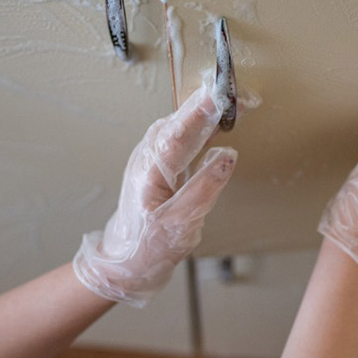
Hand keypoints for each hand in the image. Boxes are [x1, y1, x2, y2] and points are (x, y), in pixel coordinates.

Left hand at [74, 86, 235, 305]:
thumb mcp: (180, 224)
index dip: (200, 111)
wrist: (122, 264)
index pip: (177, 132)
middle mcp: (145, 160)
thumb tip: (227, 158)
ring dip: (201, 113)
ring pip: (175, 128)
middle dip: (205, 104)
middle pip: (176, 122)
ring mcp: (148, 162)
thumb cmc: (147, 248)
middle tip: (235, 93)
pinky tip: (211, 125)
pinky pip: (176, 139)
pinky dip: (196, 128)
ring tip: (228, 103)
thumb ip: (204, 188)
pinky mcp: (155, 168)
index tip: (221, 94)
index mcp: (148, 172)